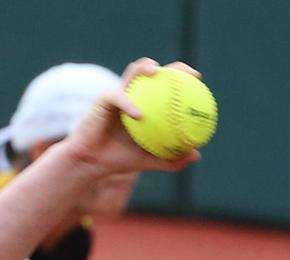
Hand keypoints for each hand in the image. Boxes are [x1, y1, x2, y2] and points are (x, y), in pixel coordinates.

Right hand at [61, 58, 202, 176]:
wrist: (92, 162)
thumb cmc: (118, 159)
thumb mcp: (148, 161)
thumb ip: (171, 158)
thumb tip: (196, 154)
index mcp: (144, 104)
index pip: (165, 85)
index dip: (181, 78)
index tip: (197, 80)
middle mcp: (132, 94)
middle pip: (154, 71)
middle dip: (171, 67)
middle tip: (186, 73)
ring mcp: (117, 93)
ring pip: (133, 73)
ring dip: (144, 69)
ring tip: (157, 73)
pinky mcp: (102, 98)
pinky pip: (118, 98)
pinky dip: (129, 105)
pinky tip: (139, 115)